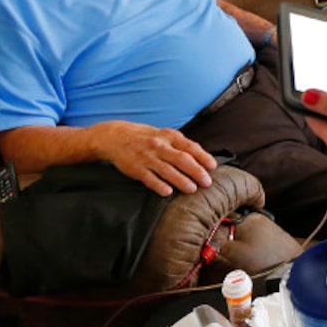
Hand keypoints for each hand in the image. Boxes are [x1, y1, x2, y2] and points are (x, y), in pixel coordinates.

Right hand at [94, 121, 218, 196]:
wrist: (114, 136)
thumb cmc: (145, 137)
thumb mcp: (163, 134)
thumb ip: (180, 144)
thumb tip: (201, 156)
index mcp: (168, 136)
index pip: (190, 147)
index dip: (202, 157)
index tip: (213, 166)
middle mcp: (159, 146)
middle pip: (181, 159)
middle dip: (196, 171)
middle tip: (207, 182)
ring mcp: (147, 157)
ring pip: (167, 170)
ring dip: (181, 180)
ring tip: (192, 189)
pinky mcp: (135, 168)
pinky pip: (149, 178)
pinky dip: (158, 185)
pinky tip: (167, 192)